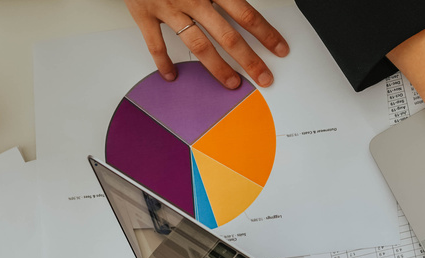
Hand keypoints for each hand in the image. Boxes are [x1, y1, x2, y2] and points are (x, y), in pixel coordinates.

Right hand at [124, 0, 288, 87]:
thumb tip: (244, 2)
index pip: (246, 14)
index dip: (265, 33)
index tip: (279, 49)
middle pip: (227, 36)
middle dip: (249, 60)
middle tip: (264, 77)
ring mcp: (168, 7)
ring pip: (198, 45)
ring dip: (218, 68)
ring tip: (231, 83)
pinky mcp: (144, 13)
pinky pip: (155, 43)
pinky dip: (163, 62)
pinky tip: (172, 75)